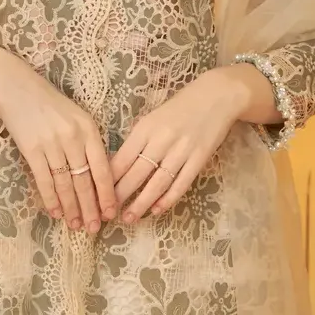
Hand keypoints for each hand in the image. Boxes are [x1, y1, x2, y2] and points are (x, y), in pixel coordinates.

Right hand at [0, 58, 116, 234]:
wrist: (15, 86)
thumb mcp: (76, 115)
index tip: (111, 212)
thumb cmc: (49, 101)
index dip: (107, 193)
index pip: (102, 168)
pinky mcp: (31, 149)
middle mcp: (73, 138)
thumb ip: (88, 140)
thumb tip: (97, 173)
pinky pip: (44, 180)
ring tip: (76, 225)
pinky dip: (51, 198)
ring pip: (66, 184)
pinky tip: (55, 212)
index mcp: (88, 129)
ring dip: (72, 208)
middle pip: (85, 181)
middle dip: (91, 208)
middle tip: (95, 228)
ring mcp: (51, 144)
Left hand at [110, 66, 272, 223]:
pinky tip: (157, 210)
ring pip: (158, 182)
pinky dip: (168, 198)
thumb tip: (117, 166)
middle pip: (137, 172)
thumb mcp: (153, 118)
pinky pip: (181, 183)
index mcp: (146, 128)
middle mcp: (162, 140)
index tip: (97, 194)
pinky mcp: (199, 159)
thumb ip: (138, 140)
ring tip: (129, 218)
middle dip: (120, 195)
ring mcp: (182, 150)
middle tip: (107, 214)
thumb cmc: (180, 107)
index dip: (108, 179)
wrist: (217, 96)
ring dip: (142, 202)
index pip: (122, 158)